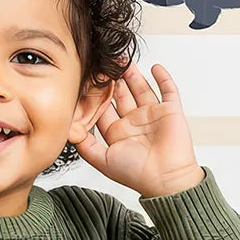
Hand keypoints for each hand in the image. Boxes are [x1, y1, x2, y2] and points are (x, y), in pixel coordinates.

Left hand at [72, 60, 203, 198]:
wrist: (166, 180)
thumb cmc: (137, 174)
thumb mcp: (103, 161)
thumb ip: (85, 145)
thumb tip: (69, 130)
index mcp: (118, 132)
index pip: (103, 107)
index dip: (95, 93)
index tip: (87, 78)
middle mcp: (134, 122)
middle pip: (120, 94)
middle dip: (112, 78)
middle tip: (103, 62)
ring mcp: (152, 115)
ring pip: (140, 88)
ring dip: (132, 73)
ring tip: (122, 59)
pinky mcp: (170, 111)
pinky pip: (168, 90)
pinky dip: (163, 78)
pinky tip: (154, 67)